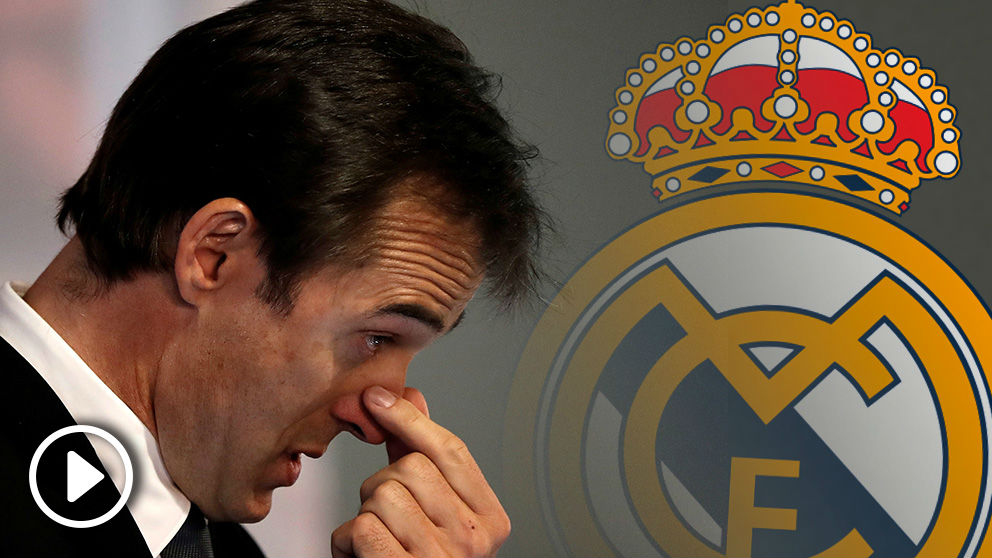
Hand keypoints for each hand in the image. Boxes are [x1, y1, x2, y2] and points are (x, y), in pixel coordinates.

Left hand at [331, 386, 510, 556]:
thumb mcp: (432, 512)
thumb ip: (424, 457)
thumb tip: (411, 398)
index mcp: (490, 520)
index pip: (452, 451)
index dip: (410, 419)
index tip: (377, 398)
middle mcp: (473, 542)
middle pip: (411, 468)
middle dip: (382, 483)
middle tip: (384, 514)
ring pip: (382, 495)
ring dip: (363, 515)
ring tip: (375, 540)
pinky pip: (361, 529)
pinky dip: (345, 543)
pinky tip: (360, 557)